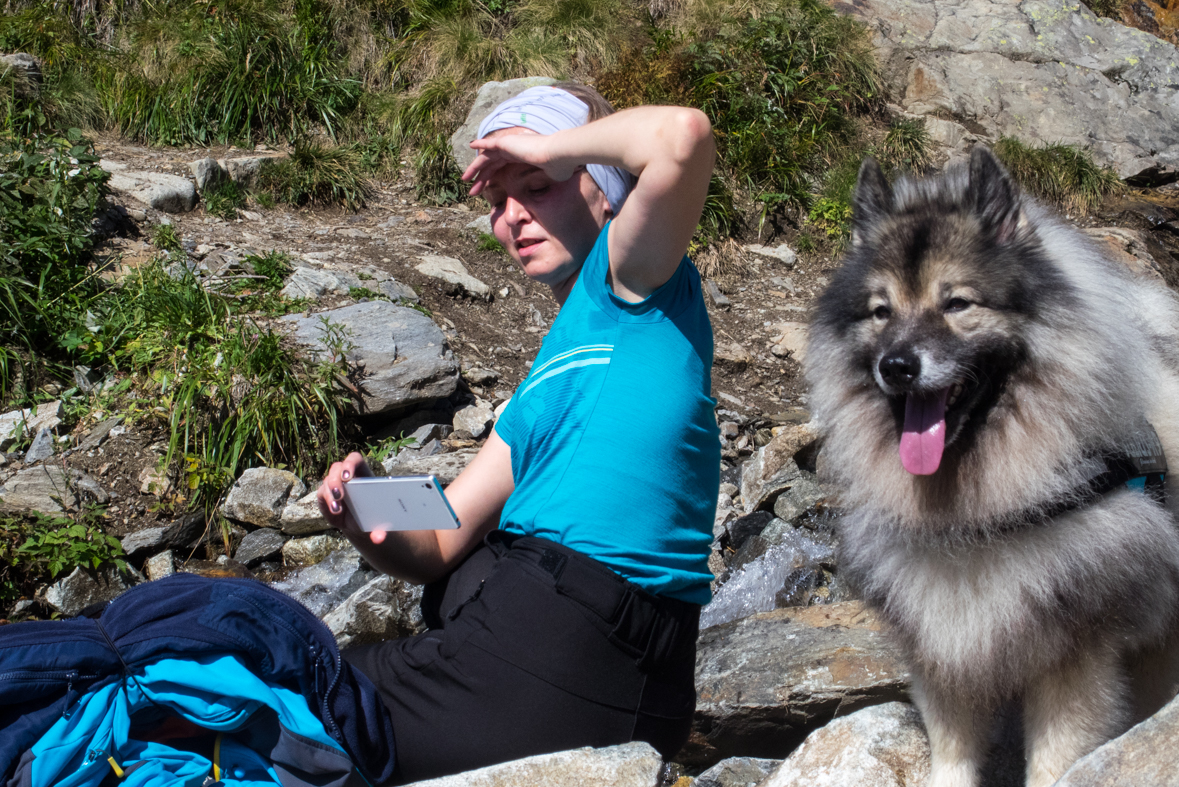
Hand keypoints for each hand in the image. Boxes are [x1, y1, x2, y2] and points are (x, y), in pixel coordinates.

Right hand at [315, 452, 391, 543]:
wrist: (361, 523)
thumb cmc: (374, 515)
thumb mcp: (380, 520)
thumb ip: (381, 529)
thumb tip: (379, 539)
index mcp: (363, 474)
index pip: (354, 460)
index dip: (349, 464)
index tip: (347, 477)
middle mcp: (347, 477)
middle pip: (337, 468)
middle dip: (336, 480)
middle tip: (340, 495)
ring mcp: (335, 485)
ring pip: (328, 480)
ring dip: (330, 493)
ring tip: (337, 508)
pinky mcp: (325, 496)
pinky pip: (321, 494)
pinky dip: (326, 502)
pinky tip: (334, 511)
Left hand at [463, 132, 580, 197]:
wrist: (558, 156)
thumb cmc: (558, 167)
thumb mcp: (550, 179)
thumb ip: (544, 183)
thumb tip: (550, 193)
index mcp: (521, 158)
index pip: (501, 168)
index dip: (491, 179)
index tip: (484, 191)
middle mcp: (513, 150)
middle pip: (491, 164)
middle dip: (480, 178)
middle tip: (472, 190)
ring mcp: (508, 145)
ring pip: (486, 158)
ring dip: (474, 169)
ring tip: (465, 179)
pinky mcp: (505, 143)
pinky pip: (487, 145)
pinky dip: (479, 144)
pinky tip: (471, 146)